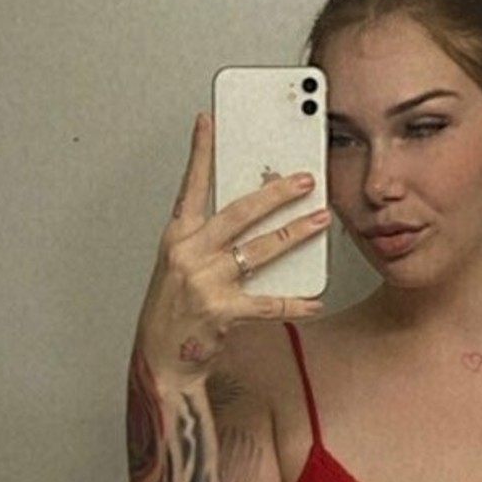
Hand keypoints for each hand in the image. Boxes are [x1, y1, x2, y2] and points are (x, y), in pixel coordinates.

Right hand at [135, 113, 330, 385]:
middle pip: (238, 212)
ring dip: (295, 234)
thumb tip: (253, 218)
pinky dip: (295, 303)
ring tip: (321, 221)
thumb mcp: (182, 266)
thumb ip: (211, 241)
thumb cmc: (173, 312)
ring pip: (260, 250)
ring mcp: (205, 282)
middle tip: (304, 179)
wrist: (160, 360)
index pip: (190, 186)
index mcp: (177, 237)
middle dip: (275, 193)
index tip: (208, 121)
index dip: (199, 152)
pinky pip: (268, 302)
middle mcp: (189, 254)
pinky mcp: (221, 311)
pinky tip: (315, 301)